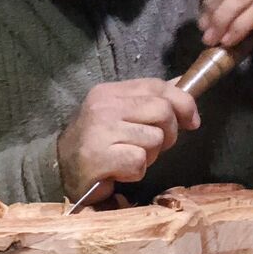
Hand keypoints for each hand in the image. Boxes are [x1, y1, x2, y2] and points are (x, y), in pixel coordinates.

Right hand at [57, 79, 200, 201]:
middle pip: (162, 112)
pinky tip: (119, 171)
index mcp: (110, 91)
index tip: (192, 122)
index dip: (184, 103)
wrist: (60, 170)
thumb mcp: (122, 114)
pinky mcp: (98, 156)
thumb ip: (150, 99)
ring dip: (149, 156)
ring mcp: (100, 130)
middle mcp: (104, 106)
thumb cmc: (98, 143)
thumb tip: (184, 82)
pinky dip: (135, 172)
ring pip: (154, 140)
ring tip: (129, 157)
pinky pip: (139, 162)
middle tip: (152, 147)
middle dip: (167, 134)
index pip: (158, 86)